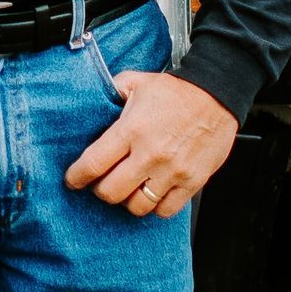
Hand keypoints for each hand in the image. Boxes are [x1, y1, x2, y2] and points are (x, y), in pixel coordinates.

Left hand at [65, 70, 237, 216]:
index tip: (73, 180)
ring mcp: (173, 171)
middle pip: (111, 192)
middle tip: (102, 183)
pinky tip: (152, 193)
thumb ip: (111, 93)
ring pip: (137, 206)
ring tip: (129, 188)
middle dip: (100, 190)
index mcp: (131, 130)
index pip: (93, 165)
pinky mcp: (192, 181)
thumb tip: (92, 103)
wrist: (217, 94)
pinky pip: (165, 210)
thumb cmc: (176, 90)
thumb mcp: (136, 82)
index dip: (76, 177)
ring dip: (128, 200)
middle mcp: (150, 154)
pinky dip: (155, 206)